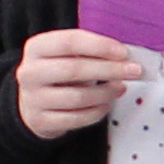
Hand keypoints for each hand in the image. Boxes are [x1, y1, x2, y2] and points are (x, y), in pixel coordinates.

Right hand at [13, 26, 144, 138]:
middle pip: (74, 70)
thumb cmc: (57, 73)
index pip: (70, 42)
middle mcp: (30, 72)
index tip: (123, 52)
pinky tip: (107, 104)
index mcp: (36, 47)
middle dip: (109, 70)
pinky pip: (76, 118)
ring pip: (77, 97)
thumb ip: (90, 52)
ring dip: (106, 93)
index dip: (99, 46)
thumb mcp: (65, 55)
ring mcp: (33, 99)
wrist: (31, 102)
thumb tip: (125, 57)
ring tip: (121, 88)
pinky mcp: (40, 121)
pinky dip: (97, 111)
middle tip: (133, 71)